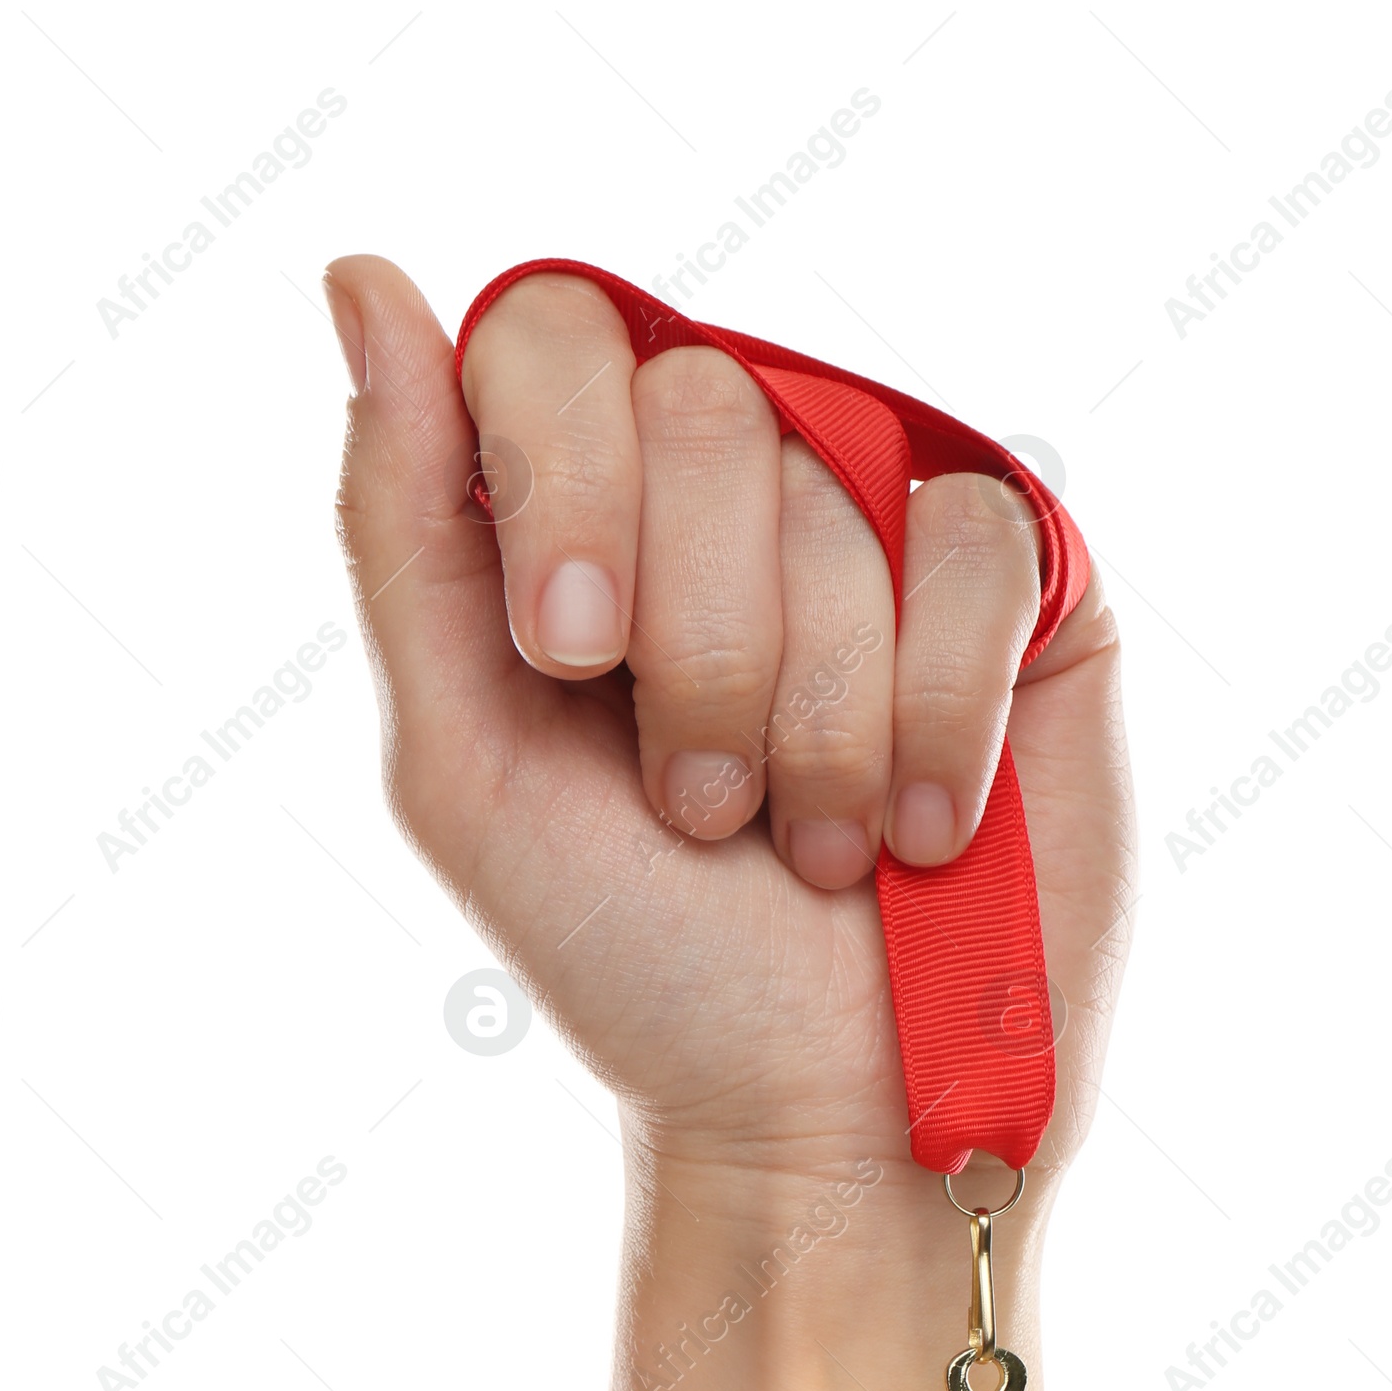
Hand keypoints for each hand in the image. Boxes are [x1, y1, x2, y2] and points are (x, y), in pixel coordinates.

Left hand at [324, 258, 1134, 1194]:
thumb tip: (366, 280)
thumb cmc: (638, 959)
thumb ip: (406, 531)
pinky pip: (977, 540)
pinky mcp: (1024, 586)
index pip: (555, 337)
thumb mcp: (468, 765)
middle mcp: (734, 491)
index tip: (575, 665)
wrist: (819, 1110)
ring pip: (842, 486)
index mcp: (583, 512)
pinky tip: (926, 829)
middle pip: (705, 406)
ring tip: (813, 844)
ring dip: (814, 719)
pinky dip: (937, 712)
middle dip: (697, 649)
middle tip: (704, 807)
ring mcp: (885, 526)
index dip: (565, 485)